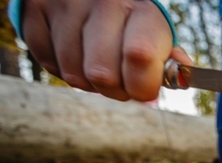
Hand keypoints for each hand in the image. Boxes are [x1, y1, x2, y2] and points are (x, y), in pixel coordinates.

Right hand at [21, 0, 192, 101]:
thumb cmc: (131, 23)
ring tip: (96, 64)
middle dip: (114, 90)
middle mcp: (103, 2)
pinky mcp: (35, 11)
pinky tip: (74, 53)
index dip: (141, 87)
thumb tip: (182, 80)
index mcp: (141, 9)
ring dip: (88, 82)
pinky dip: (62, 69)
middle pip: (103, 76)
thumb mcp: (155, 34)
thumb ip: (168, 61)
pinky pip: (48, 64)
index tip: (143, 89)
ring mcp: (66, 5)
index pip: (140, 56)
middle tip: (119, 81)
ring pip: (74, 76)